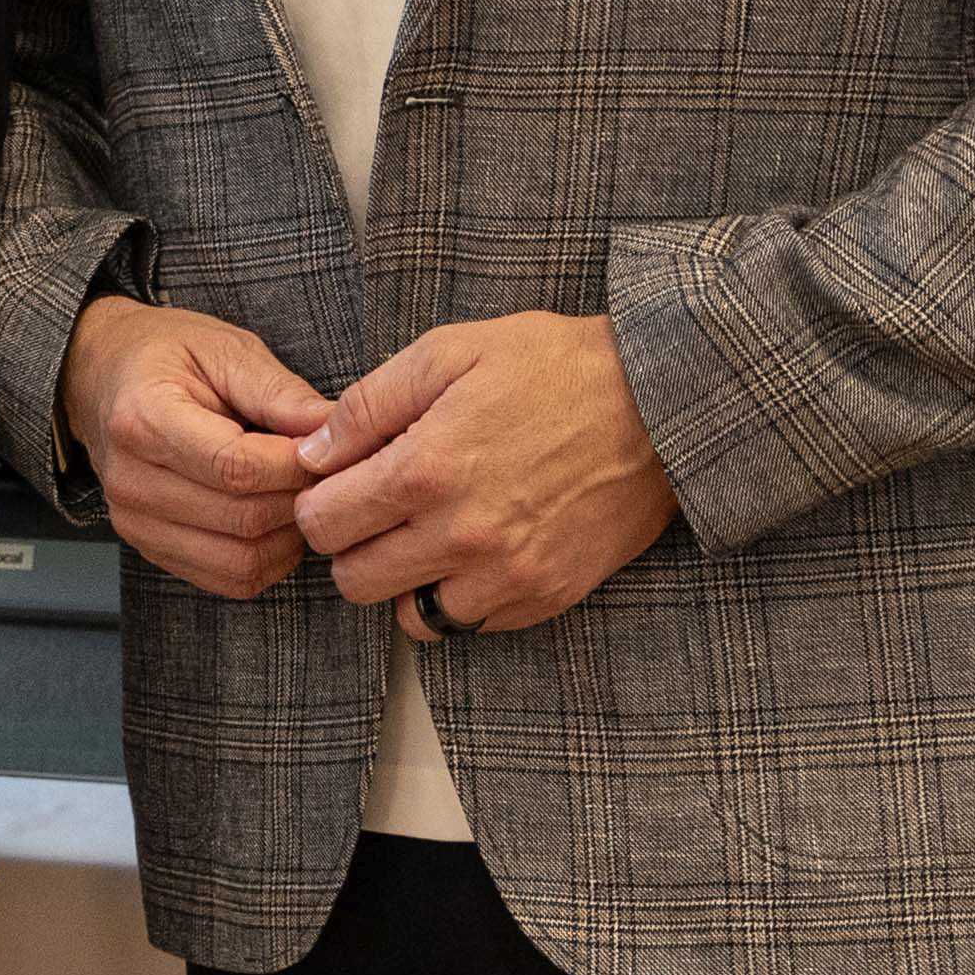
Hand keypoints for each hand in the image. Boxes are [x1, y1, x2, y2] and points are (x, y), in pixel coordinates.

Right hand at [63, 295, 329, 598]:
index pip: (236, 467)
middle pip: (243, 519)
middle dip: (299, 499)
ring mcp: (135, 521)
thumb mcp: (224, 350)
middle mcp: (131, 479)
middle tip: (321, 471)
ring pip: (241, 560)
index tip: (323, 447)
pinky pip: (229, 579)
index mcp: (143, 418)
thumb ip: (279, 391)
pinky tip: (275, 523)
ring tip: (297, 494)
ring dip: (289, 536)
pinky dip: (268, 560)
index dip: (295, 465)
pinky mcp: (149, 546)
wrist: (102, 377)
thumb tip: (334, 429)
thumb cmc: (166, 357)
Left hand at [292, 310, 677, 636]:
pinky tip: (473, 550)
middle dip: (352, 547)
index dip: (319, 501)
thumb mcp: (449, 351)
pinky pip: (471, 623)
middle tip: (378, 513)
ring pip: (410, 616)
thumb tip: (311, 453)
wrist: (663, 406)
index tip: (340, 485)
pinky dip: (459, 596)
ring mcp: (509, 575)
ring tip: (425, 535)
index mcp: (426, 470)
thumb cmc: (554, 366)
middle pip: (354, 581)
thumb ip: (368, 405)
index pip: (321, 523)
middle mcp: (462, 535)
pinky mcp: (548, 596)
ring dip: (405, 581)